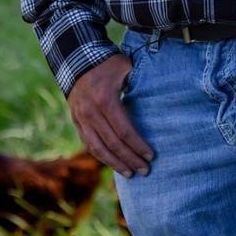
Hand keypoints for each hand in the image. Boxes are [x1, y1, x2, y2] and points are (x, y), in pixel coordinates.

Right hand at [68, 53, 153, 176]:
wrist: (77, 61)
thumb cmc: (108, 64)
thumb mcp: (125, 67)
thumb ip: (139, 82)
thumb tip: (159, 96)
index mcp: (105, 100)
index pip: (124, 131)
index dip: (138, 145)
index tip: (152, 155)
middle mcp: (91, 112)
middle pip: (113, 144)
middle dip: (130, 159)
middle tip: (145, 170)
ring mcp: (81, 119)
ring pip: (98, 149)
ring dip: (115, 164)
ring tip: (131, 174)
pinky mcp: (77, 122)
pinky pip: (89, 144)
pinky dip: (102, 156)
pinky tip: (114, 164)